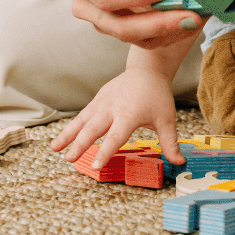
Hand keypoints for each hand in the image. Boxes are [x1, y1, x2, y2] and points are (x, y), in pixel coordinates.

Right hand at [49, 67, 186, 168]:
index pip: (116, 135)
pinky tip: (60, 140)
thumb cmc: (157, 96)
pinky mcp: (98, 99)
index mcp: (130, 114)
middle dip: (81, 144)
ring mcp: (103, 102)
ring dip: (68, 135)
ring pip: (83, 120)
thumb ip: (171, 142)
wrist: (147, 70)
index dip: (106, 151)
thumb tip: (180, 162)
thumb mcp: (167, 118)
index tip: (96, 165)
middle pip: (94, 128)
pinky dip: (71, 127)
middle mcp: (114, 107)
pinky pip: (83, 114)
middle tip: (69, 159)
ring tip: (54, 149)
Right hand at [66, 0, 203, 49]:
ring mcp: (102, 21)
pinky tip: (191, 23)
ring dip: (168, 32)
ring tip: (197, 19)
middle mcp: (85, 5)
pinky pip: (145, 40)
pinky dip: (170, 34)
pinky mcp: (121, 28)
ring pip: (135, 37)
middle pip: (120, 26)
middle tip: (193, 16)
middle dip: (159, 23)